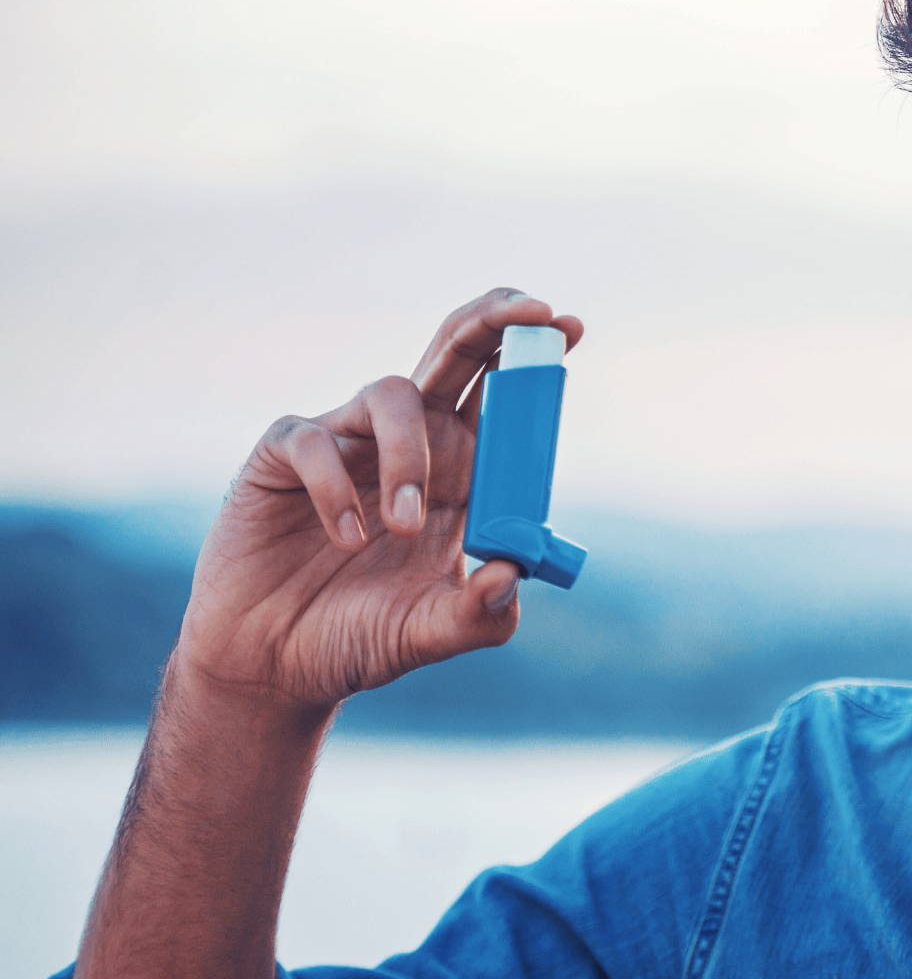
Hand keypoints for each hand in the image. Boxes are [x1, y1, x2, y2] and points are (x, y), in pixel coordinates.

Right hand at [175, 288, 583, 712]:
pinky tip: (344, 538)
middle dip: (493, 321)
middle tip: (530, 312)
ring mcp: (347, 443)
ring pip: (393, 394)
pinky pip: (316, 439)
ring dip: (408, 457)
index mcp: (461, 474)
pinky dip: (336, 487)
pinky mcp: (285, 454)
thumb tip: (513, 571)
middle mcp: (410, 445)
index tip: (569, 326)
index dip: (532, 356)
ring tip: (404, 530)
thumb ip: (481, 614)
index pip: (503, 398)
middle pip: (455, 354)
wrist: (274, 666)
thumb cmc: (360, 640)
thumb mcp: (433, 634)